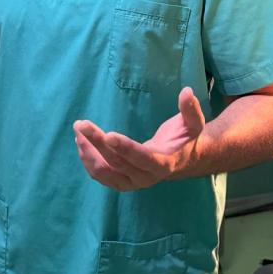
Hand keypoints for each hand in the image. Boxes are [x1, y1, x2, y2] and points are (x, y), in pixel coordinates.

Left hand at [73, 86, 205, 190]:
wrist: (181, 161)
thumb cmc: (185, 139)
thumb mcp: (193, 124)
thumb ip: (190, 110)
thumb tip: (187, 91)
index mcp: (164, 163)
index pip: (142, 158)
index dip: (125, 148)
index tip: (108, 134)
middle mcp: (146, 178)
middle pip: (117, 163)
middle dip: (98, 143)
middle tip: (82, 124)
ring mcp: (132, 182)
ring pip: (105, 171)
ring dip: (88, 153)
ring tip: (79, 131)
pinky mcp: (122, 182)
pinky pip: (101, 175)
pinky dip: (88, 160)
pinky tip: (81, 143)